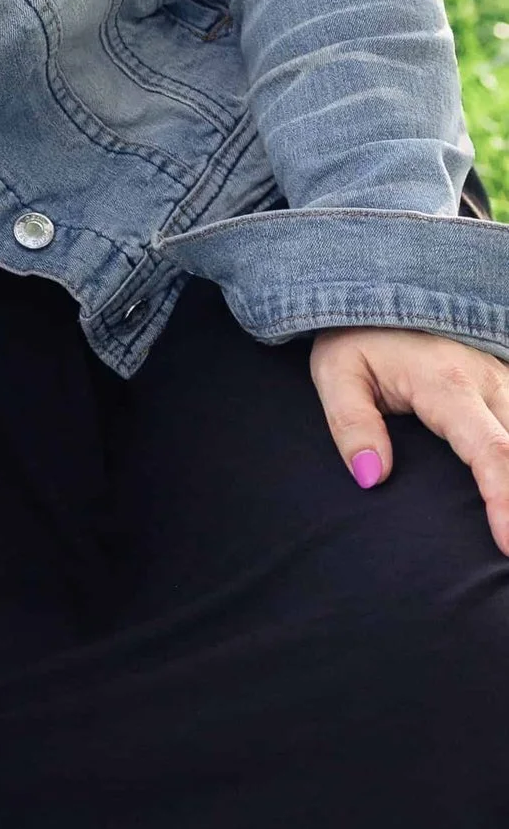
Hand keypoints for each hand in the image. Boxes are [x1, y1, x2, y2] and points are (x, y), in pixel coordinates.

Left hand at [310, 325, 508, 551]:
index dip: (505, 499)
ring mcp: (506, 382)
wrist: (381, 283)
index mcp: (449, 383)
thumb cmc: (357, 334)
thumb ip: (351, 423)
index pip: (490, 449)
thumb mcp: (336, 371)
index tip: (508, 544)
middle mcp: (491, 383)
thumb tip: (372, 477)